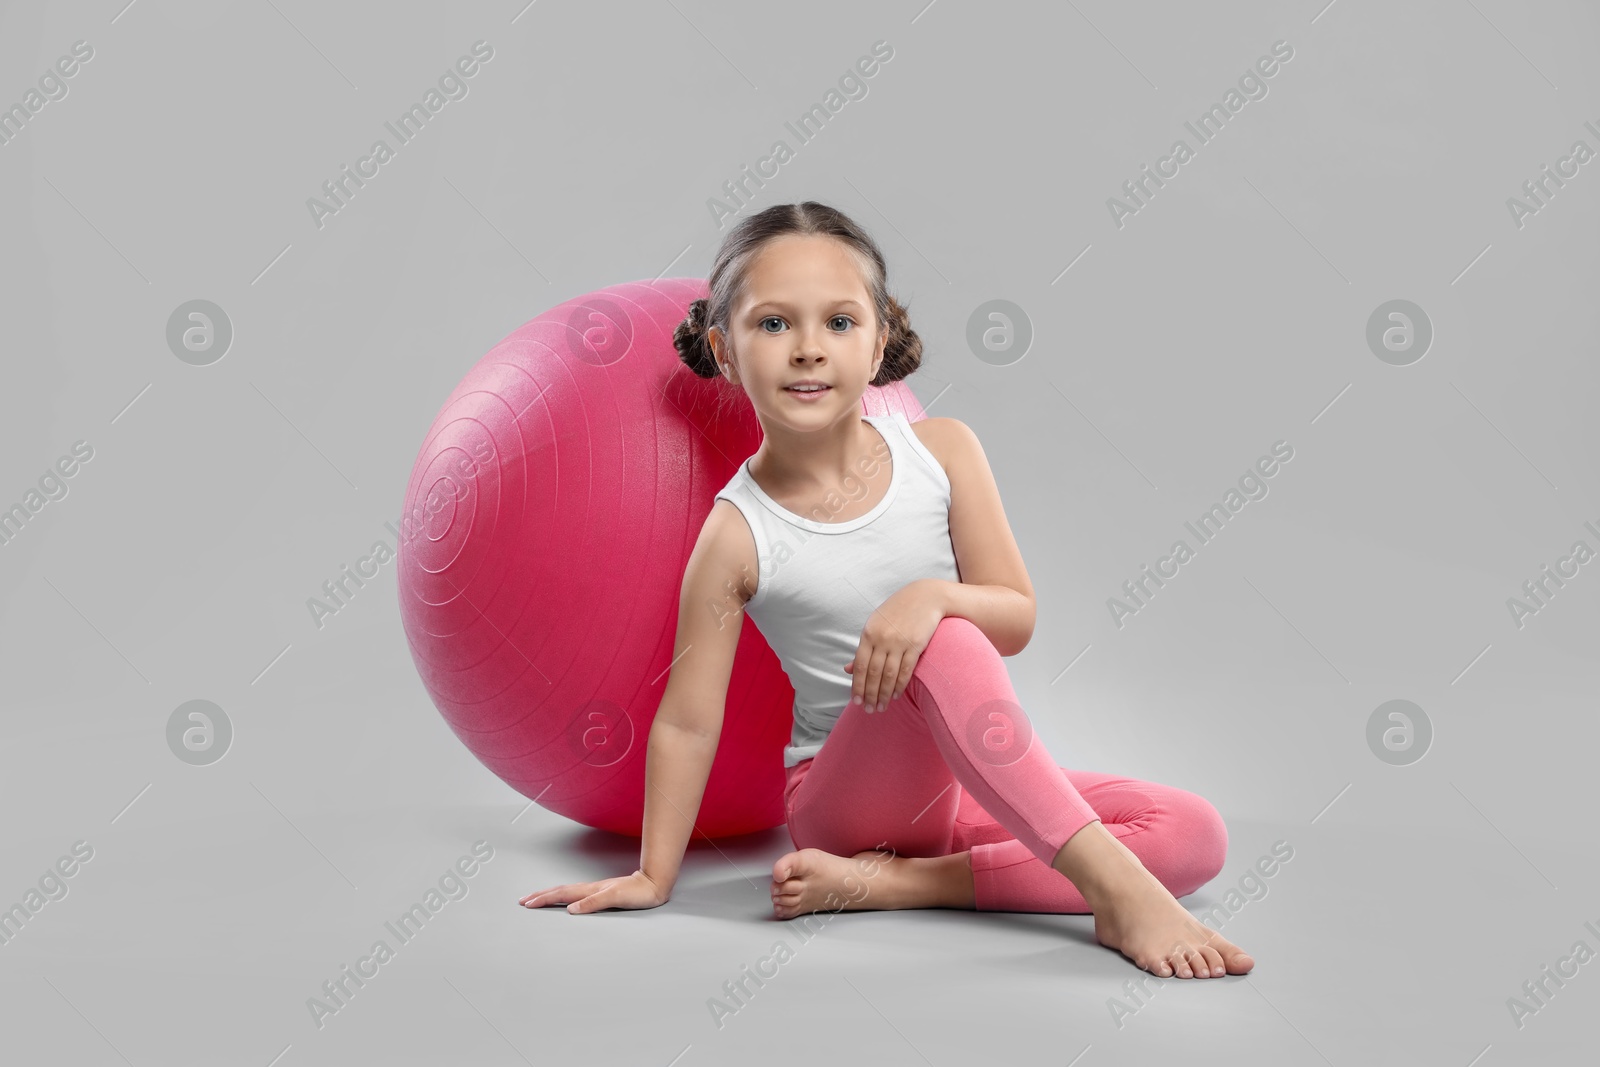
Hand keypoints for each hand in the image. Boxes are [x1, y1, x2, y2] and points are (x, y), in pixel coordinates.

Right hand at [519, 869, 667, 913]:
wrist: (653, 884)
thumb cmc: (638, 893)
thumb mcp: (615, 897)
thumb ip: (593, 903)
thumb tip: (571, 909)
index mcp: (590, 891)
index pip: (562, 895)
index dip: (544, 899)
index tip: (527, 904)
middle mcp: (590, 889)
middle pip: (560, 891)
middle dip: (540, 896)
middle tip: (523, 900)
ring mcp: (595, 890)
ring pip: (566, 891)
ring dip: (549, 895)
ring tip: (537, 897)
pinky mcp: (601, 893)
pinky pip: (576, 894)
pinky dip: (563, 896)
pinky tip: (564, 900)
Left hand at [844, 579, 945, 712]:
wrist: (925, 596)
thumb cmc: (897, 611)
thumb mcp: (876, 625)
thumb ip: (863, 648)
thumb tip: (848, 669)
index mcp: (868, 634)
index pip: (859, 666)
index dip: (857, 686)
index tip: (855, 701)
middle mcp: (882, 639)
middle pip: (873, 673)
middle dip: (869, 694)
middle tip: (869, 710)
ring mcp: (899, 642)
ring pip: (888, 675)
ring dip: (883, 694)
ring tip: (881, 707)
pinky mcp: (915, 645)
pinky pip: (906, 670)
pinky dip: (900, 685)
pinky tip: (895, 695)